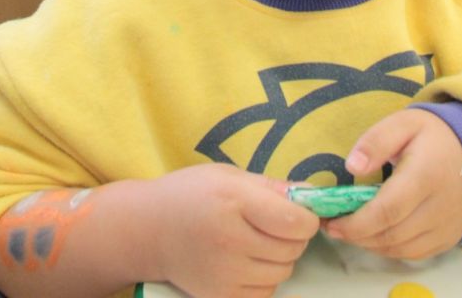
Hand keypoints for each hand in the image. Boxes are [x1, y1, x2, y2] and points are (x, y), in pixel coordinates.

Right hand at [150, 164, 318, 297]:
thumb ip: (272, 187)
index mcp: (233, 201)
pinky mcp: (221, 297)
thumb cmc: (191, 194)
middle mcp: (230, 240)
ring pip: (282, 273)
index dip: (306, 217)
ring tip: (256, 240)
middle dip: (293, 235)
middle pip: (293, 249)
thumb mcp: (229, 176)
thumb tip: (312, 195)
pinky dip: (264, 278)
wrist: (149, 230)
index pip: (295, 221)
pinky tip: (246, 261)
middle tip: (273, 223)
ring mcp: (225, 274)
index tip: (299, 210)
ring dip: (279, 257)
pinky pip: (265, 292)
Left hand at [324, 109, 461, 259]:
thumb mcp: (403, 123)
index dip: (356, 222)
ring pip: (401, 249)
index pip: (388, 210)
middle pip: (392, 234)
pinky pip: (414, 254)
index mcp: (425, 175)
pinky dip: (389, 250)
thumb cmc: (431, 136)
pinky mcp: (449, 238)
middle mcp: (439, 207)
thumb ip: (375, 141)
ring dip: (370, 244)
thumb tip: (352, 166)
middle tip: (333, 226)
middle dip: (357, 235)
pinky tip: (374, 236)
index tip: (331, 221)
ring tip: (349, 230)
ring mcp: (447, 227)